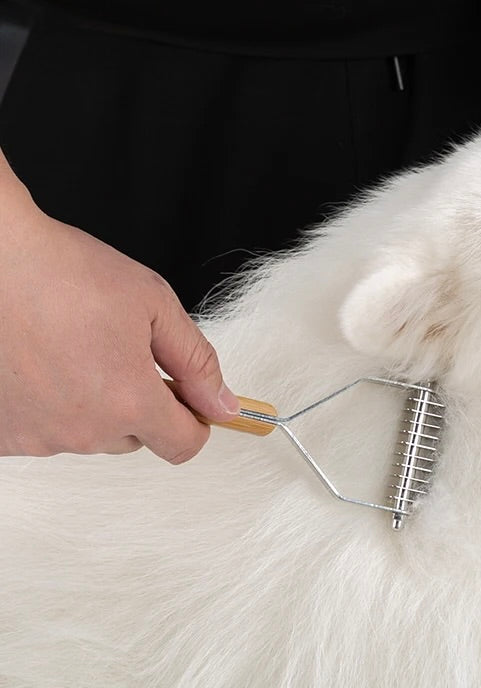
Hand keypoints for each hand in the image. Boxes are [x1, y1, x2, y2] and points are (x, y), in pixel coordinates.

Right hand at [0, 187, 239, 461]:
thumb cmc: (66, 273)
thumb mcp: (154, 306)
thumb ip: (196, 362)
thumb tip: (222, 404)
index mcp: (128, 402)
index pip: (183, 444)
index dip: (195, 420)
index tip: (187, 395)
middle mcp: (82, 431)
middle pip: (136, 438)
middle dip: (141, 404)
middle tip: (120, 352)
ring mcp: (36, 437)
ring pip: (89, 433)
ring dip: (93, 404)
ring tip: (74, 349)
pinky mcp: (1, 435)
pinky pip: (46, 430)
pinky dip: (51, 406)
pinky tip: (41, 363)